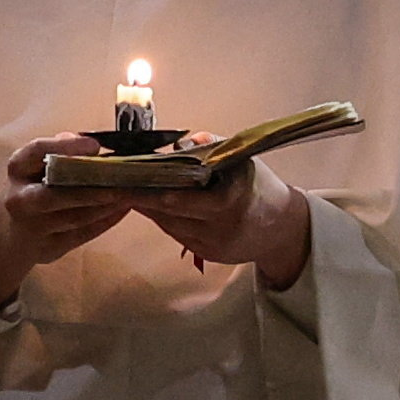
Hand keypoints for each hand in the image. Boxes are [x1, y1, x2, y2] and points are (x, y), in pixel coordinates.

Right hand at [0, 137, 138, 304]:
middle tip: (123, 177)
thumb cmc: (29, 189)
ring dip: (106, 205)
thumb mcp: (34, 166)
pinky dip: (105, 222)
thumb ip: (59, 151)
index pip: (37, 152)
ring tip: (131, 192)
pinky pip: (82, 235)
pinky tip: (123, 209)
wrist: (5, 233)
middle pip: (56, 194)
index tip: (95, 145)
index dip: (66, 147)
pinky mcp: (49, 249)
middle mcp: (20, 199)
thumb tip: (90, 144)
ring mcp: (33, 227)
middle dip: (92, 186)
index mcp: (17, 169)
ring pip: (75, 217)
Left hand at [138, 158, 313, 291]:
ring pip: (169, 225)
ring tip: (129, 192)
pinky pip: (178, 234)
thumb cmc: (260, 186)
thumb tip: (180, 144)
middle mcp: (221, 225)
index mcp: (230, 198)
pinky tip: (154, 207)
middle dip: (141, 198)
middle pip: (168, 213)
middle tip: (116, 184)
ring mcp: (214, 243)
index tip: (128, 177)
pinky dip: (165, 219)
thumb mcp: (242, 160)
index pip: (179, 196)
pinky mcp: (208, 255)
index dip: (150, 188)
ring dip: (149, 209)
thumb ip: (211, 147)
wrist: (283, 229)